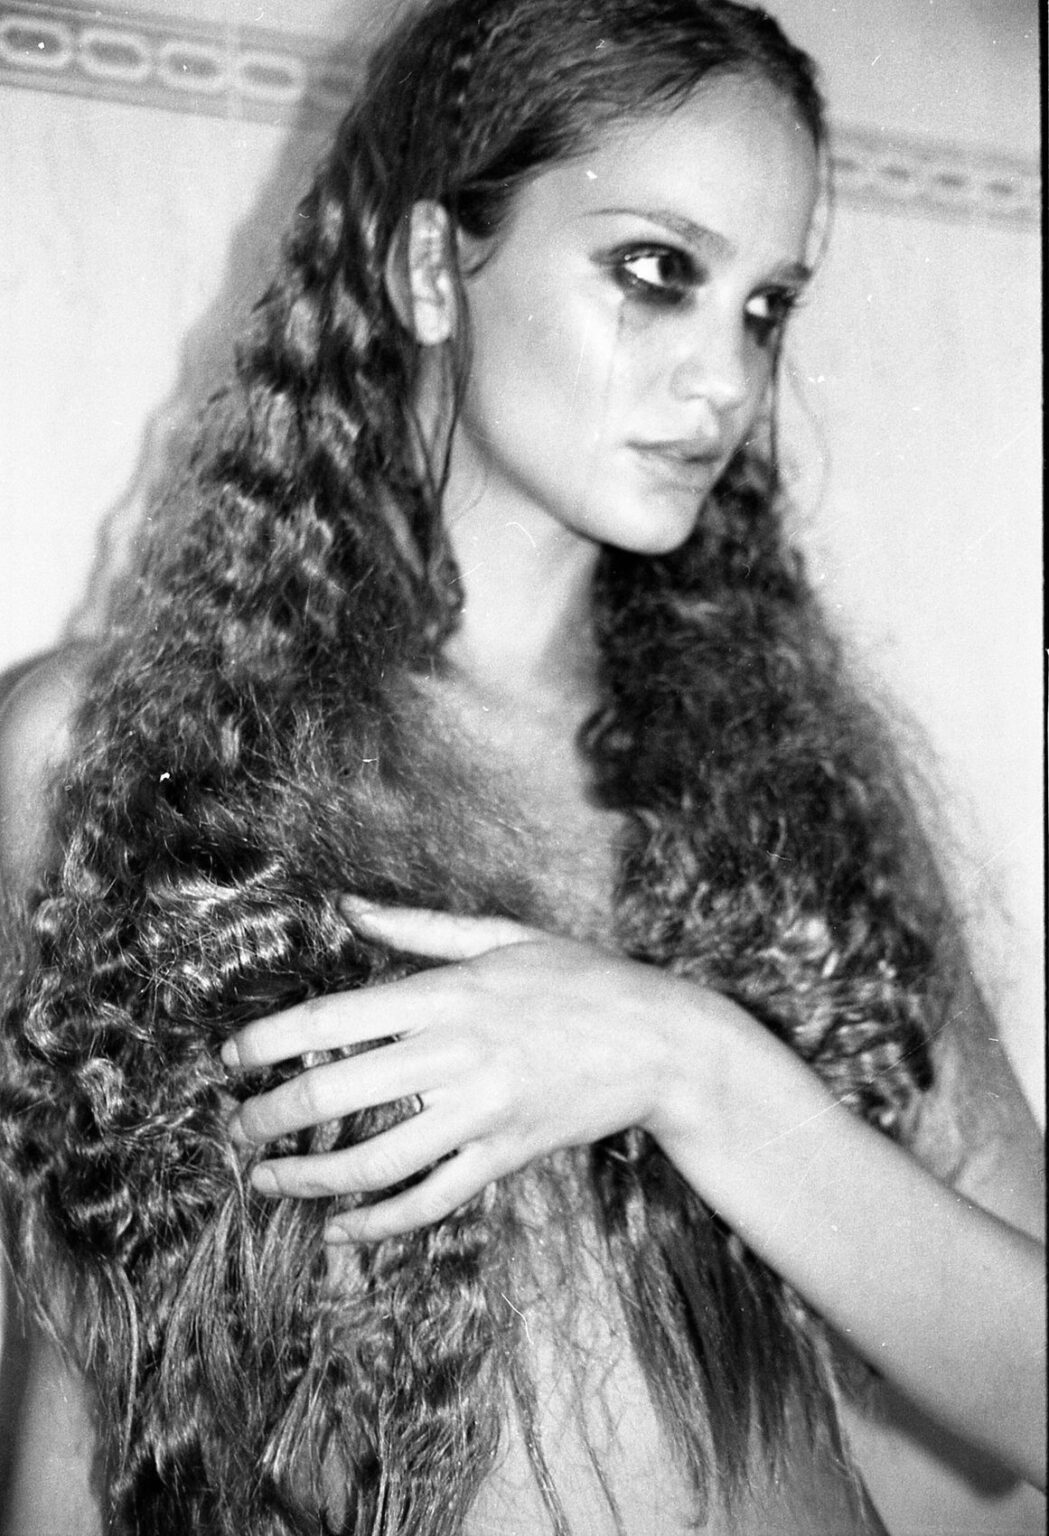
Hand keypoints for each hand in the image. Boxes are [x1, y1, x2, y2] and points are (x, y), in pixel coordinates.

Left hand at [222, 899, 691, 1240]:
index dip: (266, 1039)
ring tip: (267, 1180)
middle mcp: (457, 1053)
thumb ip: (416, 926)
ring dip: (308, 1178)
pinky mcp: (507, 1157)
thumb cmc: (581, 977)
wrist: (664, 1042)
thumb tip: (344, 905)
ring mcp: (483, 1112)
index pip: (332, 1016)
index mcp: (448, 992)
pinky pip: (432, 1200)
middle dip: (267, 1116)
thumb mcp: (501, 934)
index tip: (228, 1056)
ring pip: (375, 1160)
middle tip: (233, 1130)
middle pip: (336, 1093)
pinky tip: (340, 1232)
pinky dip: (379, 1224)